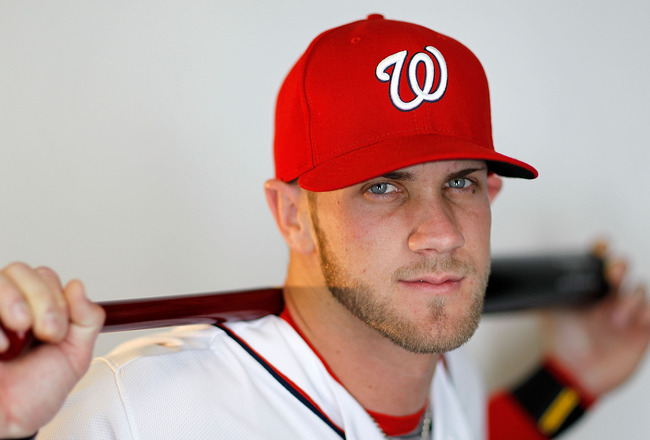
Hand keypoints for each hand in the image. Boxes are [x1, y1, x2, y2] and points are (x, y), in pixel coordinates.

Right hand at [0, 263, 104, 437]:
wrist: (5, 423)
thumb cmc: (32, 394)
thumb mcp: (74, 356)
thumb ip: (86, 320)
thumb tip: (77, 286)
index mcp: (33, 310)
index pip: (44, 276)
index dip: (57, 297)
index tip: (59, 331)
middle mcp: (5, 307)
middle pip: (20, 270)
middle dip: (42, 299)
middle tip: (47, 332)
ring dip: (15, 301)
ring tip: (20, 333)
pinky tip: (0, 347)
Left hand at [541, 245, 649, 397]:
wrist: (572, 372)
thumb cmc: (561, 343)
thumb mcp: (550, 312)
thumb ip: (545, 293)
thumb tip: (526, 278)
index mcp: (587, 289)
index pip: (597, 261)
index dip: (601, 250)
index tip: (599, 246)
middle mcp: (608, 297)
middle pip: (622, 268)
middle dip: (620, 265)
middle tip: (612, 274)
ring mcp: (626, 313)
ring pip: (638, 291)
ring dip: (630, 300)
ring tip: (615, 320)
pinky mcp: (640, 331)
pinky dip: (647, 314)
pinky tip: (637, 321)